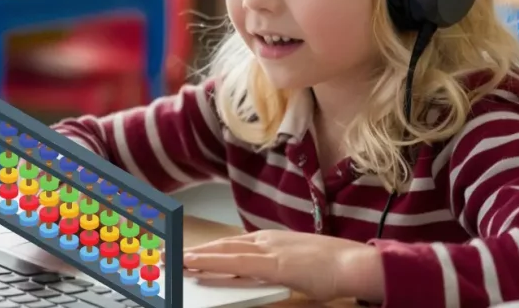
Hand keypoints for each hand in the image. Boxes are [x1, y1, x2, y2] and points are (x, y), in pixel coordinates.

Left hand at [182, 230, 383, 301]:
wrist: (353, 263)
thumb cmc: (330, 268)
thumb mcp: (294, 266)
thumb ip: (269, 270)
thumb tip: (251, 278)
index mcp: (271, 240)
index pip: (231, 245)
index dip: (206, 249)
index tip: (185, 253)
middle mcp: (265, 240)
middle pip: (221, 246)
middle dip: (192, 251)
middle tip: (165, 254)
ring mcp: (268, 249)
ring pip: (222, 251)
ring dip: (194, 255)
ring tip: (170, 259)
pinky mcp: (272, 262)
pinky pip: (234, 262)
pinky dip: (211, 261)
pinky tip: (193, 264)